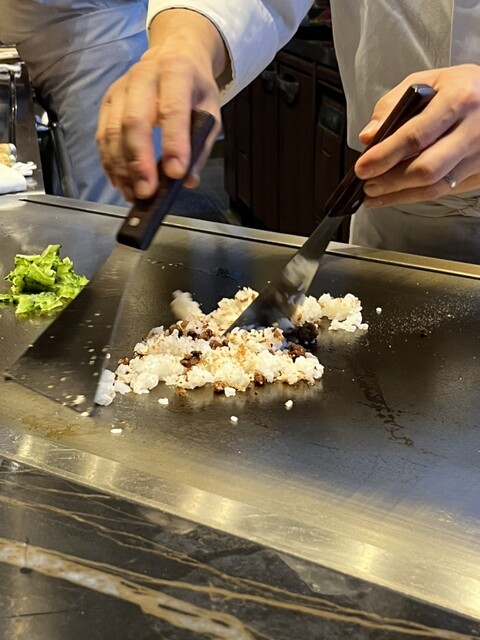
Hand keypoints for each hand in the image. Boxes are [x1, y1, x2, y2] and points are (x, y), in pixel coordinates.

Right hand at [96, 9, 225, 201]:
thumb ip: (201, 145)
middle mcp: (143, 77)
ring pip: (113, 132)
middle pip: (134, 122)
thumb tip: (187, 180)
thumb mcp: (210, 110)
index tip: (175, 174)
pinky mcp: (107, 103)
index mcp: (176, 72)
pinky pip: (102, 136)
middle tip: (147, 192)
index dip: (173, 144)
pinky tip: (121, 183)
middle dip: (140, 162)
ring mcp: (120, 89)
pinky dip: (110, 163)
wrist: (173, 54)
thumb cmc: (194, 88)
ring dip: (122, 168)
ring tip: (134, 194)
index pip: (172, 110)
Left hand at [355, 64, 479, 207]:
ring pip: (434, 186)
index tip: (362, 167)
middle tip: (366, 184)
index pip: (415, 135)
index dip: (384, 155)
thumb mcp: (427, 82)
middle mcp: (473, 129)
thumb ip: (392, 106)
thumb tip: (369, 136)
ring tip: (374, 193)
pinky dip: (413, 196)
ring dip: (398, 194)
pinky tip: (394, 195)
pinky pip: (443, 191)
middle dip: (390, 181)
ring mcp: (479, 154)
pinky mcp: (479, 172)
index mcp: (458, 99)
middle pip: (426, 168)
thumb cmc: (461, 89)